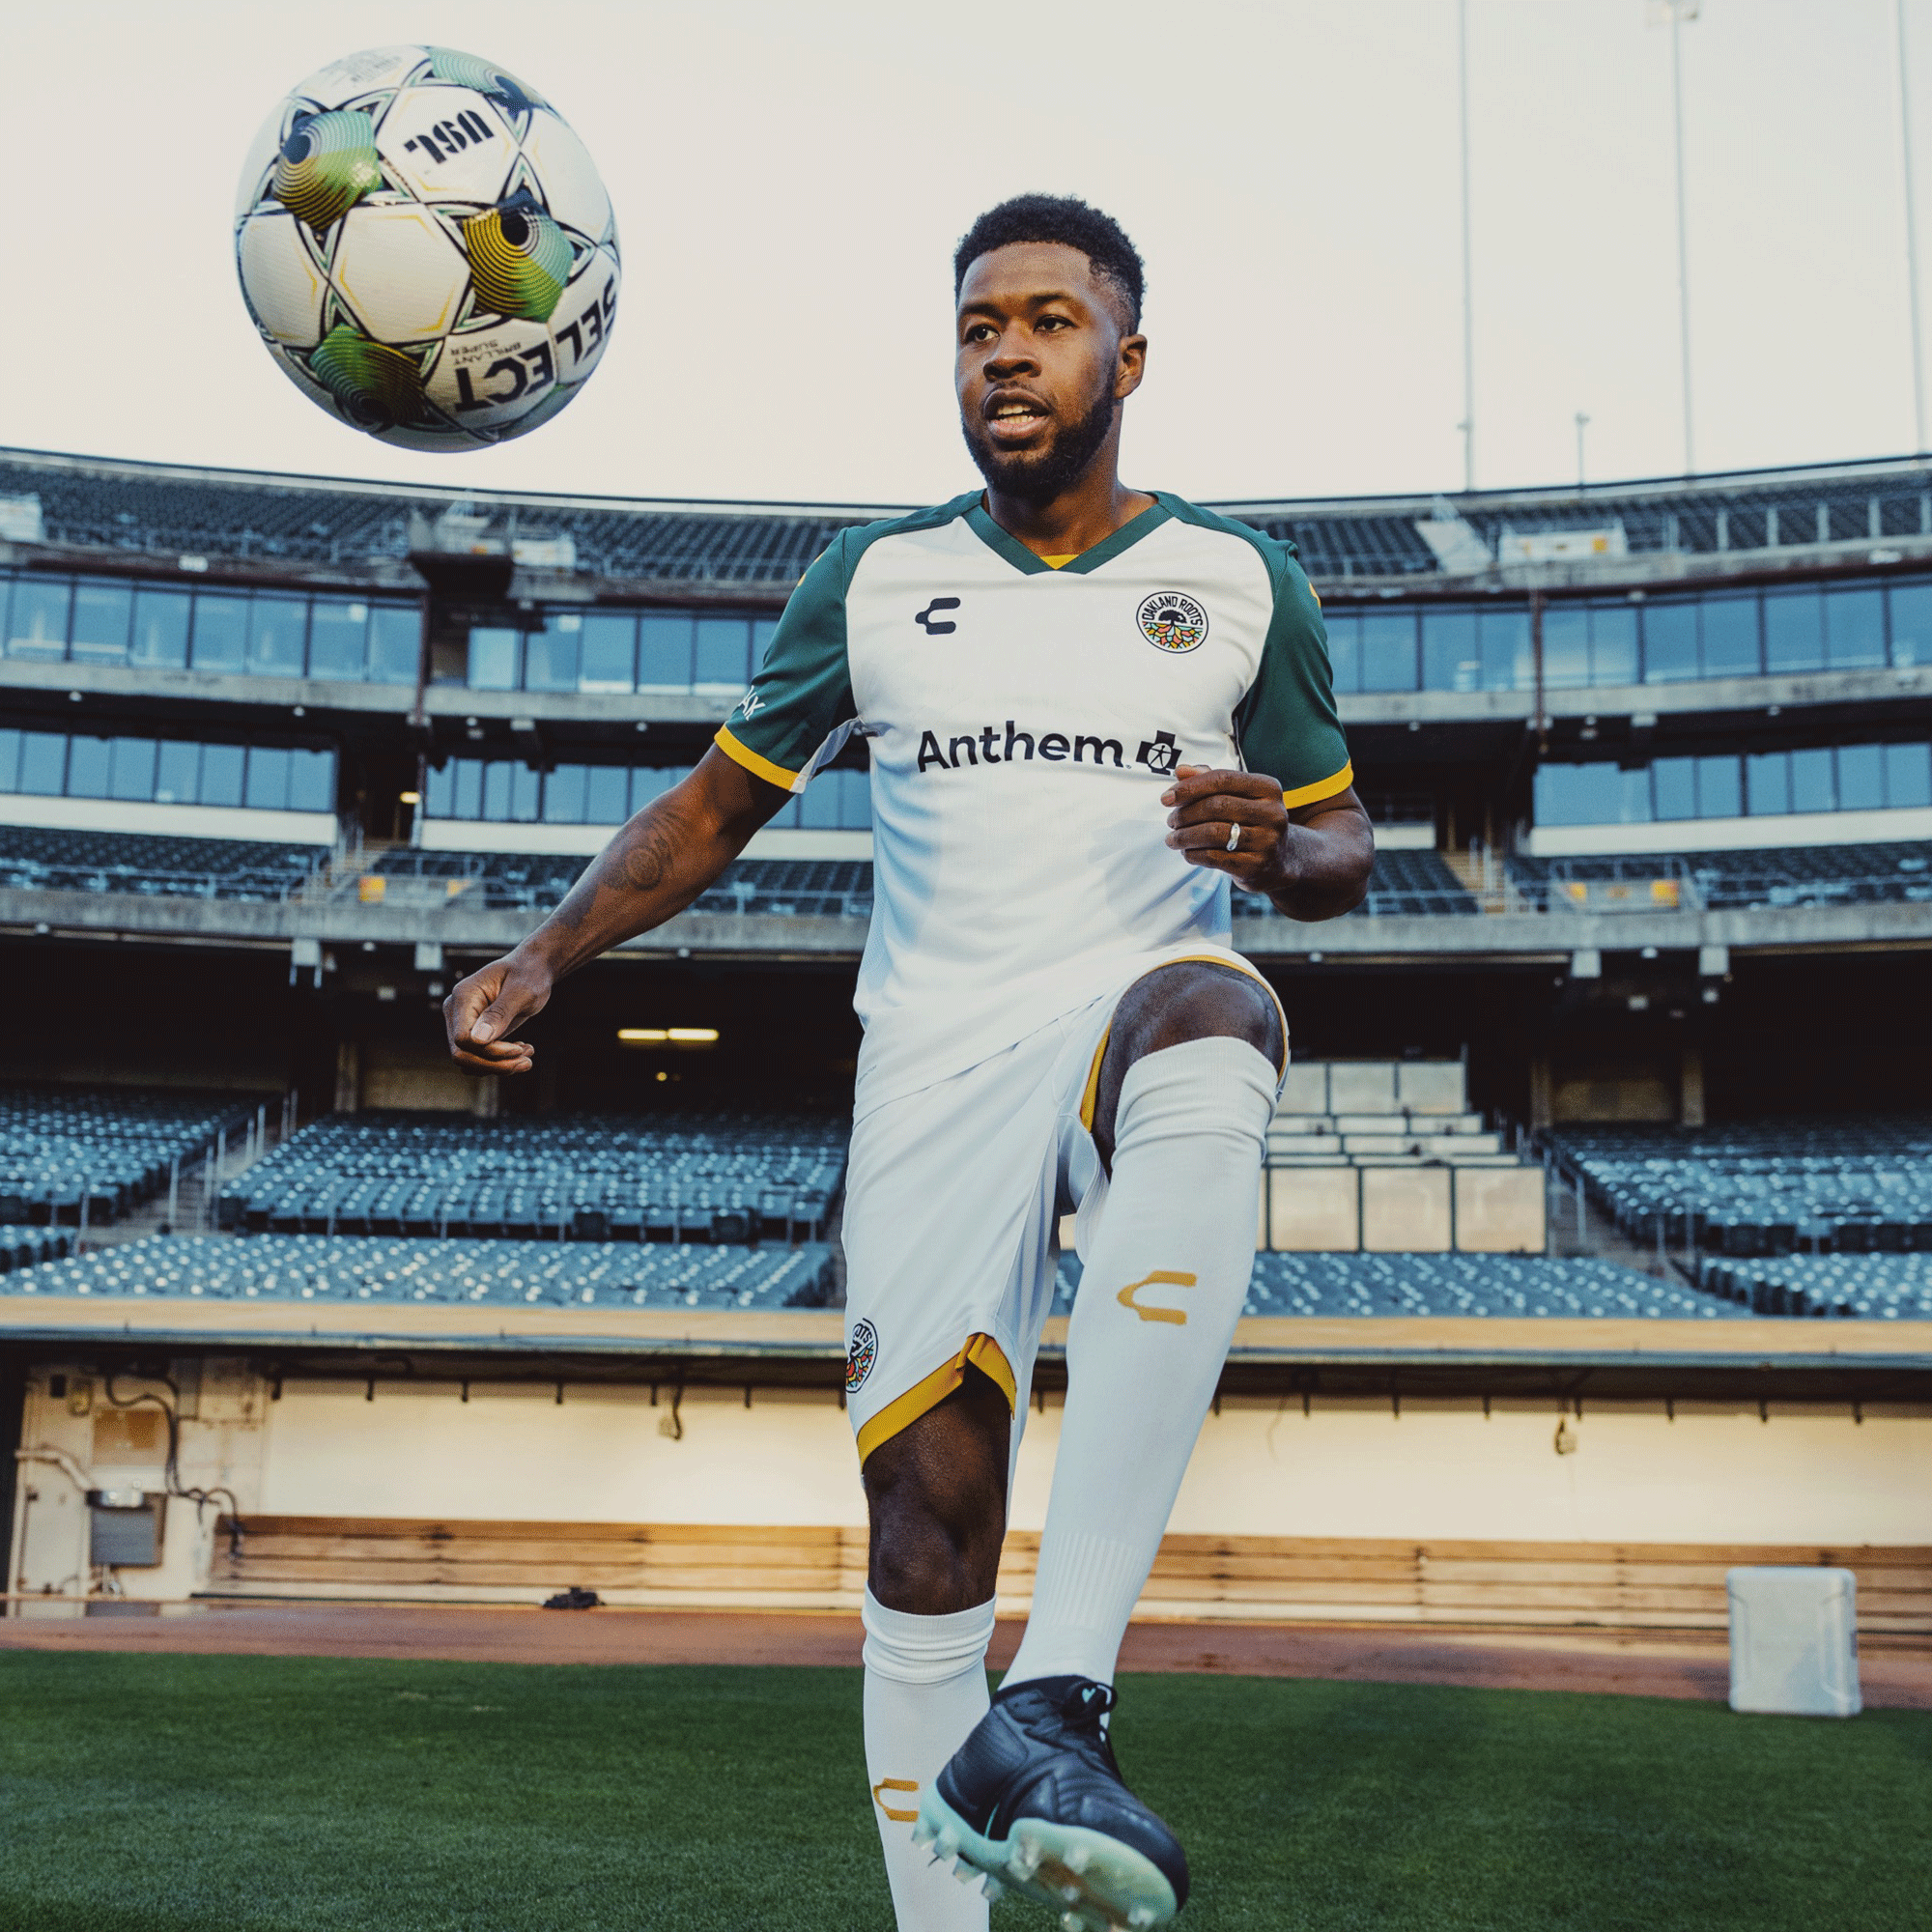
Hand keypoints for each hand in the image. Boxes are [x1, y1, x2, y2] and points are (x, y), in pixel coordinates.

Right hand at [443, 951, 554, 1074]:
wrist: (531, 969)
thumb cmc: (528, 974)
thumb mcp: (522, 991)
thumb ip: (500, 1013)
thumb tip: (477, 1039)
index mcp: (463, 996)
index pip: (462, 1038)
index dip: (489, 1051)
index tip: (518, 1048)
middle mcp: (457, 1011)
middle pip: (463, 1054)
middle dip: (496, 1064)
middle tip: (527, 1061)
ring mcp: (463, 1023)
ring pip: (470, 1061)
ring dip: (500, 1066)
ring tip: (528, 1055)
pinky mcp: (474, 1033)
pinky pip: (478, 1058)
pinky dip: (499, 1062)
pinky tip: (521, 1050)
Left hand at [1161, 765, 1295, 893]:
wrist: (1279, 860)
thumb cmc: (1250, 820)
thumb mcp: (1238, 796)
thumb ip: (1209, 780)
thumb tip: (1180, 770)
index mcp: (1268, 788)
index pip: (1222, 780)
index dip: (1190, 787)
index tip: (1166, 798)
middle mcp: (1273, 813)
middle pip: (1216, 806)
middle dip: (1185, 814)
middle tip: (1171, 821)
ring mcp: (1266, 841)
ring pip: (1213, 833)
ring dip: (1184, 836)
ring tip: (1172, 838)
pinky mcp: (1255, 866)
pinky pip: (1214, 857)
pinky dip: (1193, 854)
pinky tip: (1186, 852)